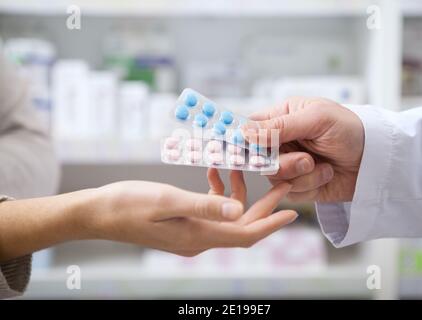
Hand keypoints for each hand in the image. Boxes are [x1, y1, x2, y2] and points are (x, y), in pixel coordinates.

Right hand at [85, 176, 296, 256]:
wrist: (98, 214)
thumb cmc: (127, 205)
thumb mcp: (167, 200)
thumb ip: (204, 205)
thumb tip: (240, 212)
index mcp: (198, 235)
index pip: (246, 234)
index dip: (271, 224)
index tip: (293, 212)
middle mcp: (199, 238)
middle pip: (242, 225)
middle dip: (264, 204)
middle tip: (281, 178)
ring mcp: (190, 232)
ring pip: (227, 215)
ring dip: (237, 192)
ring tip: (241, 164)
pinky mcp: (182, 223)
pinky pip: (209, 210)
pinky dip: (216, 192)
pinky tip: (212, 170)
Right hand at [243, 97, 363, 201]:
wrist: (377, 160)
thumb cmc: (351, 129)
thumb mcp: (317, 119)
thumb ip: (280, 126)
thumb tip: (245, 132)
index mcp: (283, 118)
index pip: (250, 128)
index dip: (245, 140)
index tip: (249, 150)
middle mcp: (282, 142)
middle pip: (257, 159)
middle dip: (283, 163)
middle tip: (306, 159)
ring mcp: (290, 165)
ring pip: (274, 178)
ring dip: (301, 175)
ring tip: (322, 166)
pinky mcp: (300, 186)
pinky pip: (289, 193)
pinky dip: (310, 186)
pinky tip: (326, 175)